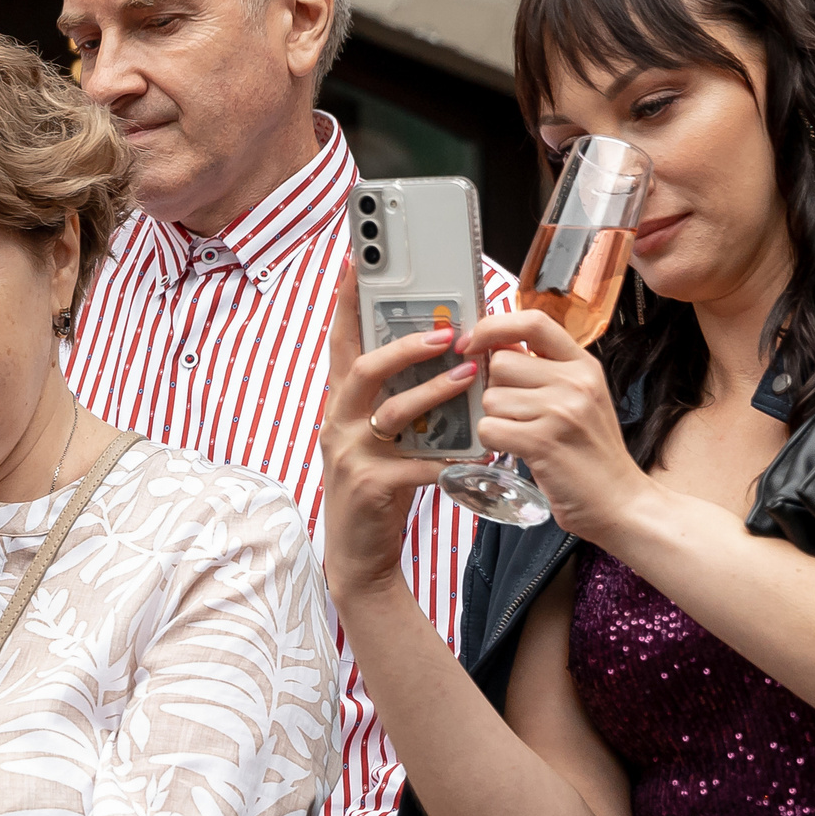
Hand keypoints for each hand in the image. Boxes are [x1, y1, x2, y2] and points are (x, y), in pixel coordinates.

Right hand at [318, 267, 477, 605]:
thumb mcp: (382, 435)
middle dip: (403, 345)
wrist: (357, 553)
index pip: (341, 343)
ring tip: (467, 379)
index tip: (356, 262)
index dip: (346, 303)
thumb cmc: (379, 487)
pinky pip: (415, 463)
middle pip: (362, 369)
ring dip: (432, 393)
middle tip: (444, 334)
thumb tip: (443, 353)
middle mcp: (337, 423)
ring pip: (389, 412)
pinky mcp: (369, 486)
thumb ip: (400, 398)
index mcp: (342, 404)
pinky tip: (478, 456)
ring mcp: (349, 455)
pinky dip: (450, 459)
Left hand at [460, 310, 645, 539]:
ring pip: (491, 398)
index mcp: (583, 364)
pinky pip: (489, 428)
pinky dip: (492, 443)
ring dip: (495, 420)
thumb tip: (492, 349)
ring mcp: (560, 410)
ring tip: (523, 436)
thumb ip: (543, 372)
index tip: (470, 344)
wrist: (619, 500)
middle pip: (500, 363)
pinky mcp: (542, 441)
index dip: (492, 326)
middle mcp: (574, 380)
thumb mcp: (578, 399)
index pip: (532, 322)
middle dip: (494, 390)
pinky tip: (515, 451)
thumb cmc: (589, 452)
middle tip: (516, 416)